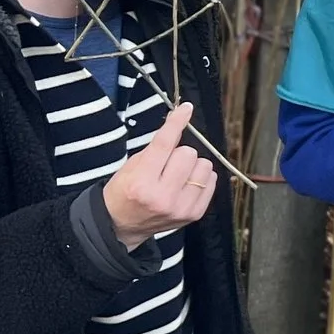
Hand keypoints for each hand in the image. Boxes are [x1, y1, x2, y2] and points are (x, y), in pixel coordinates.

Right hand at [103, 102, 218, 248]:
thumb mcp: (132, 166)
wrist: (121, 225)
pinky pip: (212, 182)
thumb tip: (178, 120)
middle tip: (167, 163)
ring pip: (205, 167)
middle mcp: (163, 197)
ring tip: (177, 175)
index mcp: (142, 182)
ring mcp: (181, 208)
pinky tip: (186, 184)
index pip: (164, 145)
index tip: (185, 109)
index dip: (176, 123)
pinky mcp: (194, 214)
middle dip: (179, 153)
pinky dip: (201, 178)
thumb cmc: (125, 191)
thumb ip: (157, 147)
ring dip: (193, 165)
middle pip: (189, 154)